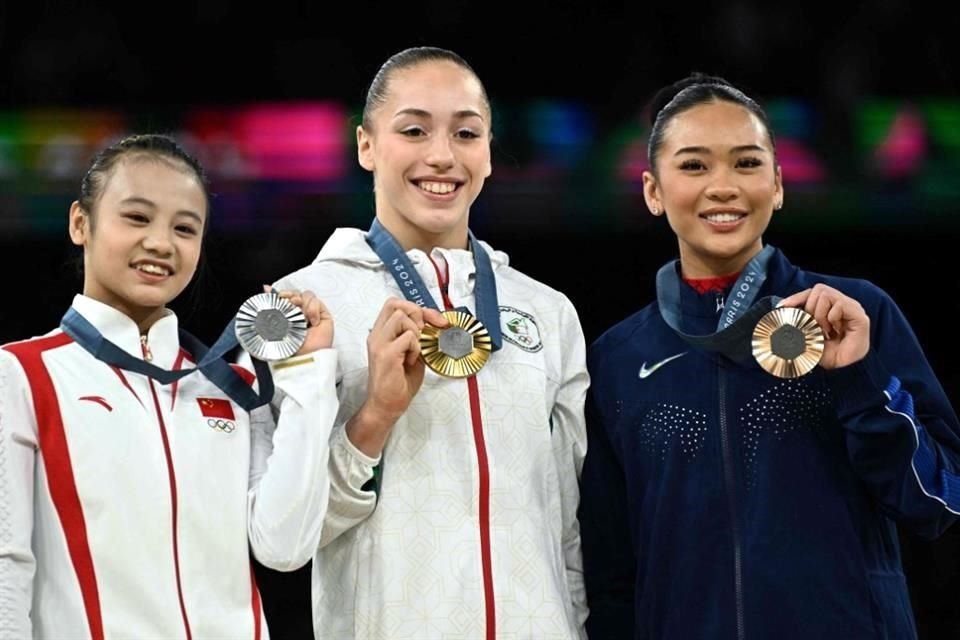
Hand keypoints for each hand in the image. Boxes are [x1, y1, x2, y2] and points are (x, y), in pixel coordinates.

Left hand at [270, 286, 334, 353]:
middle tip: (290, 305)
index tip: (280, 297)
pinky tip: (312, 323)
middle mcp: (299, 313)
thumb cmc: (289, 346)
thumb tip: (266, 287)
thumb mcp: (275, 323)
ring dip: (303, 306)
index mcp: (286, 315)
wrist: (303, 355)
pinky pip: (317, 301)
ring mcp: (311, 314)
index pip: (286, 296)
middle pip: (296, 293)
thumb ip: (272, 305)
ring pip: (307, 295)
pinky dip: (313, 310)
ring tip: (302, 319)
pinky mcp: (323, 315)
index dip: (283, 294)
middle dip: (292, 297)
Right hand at [347, 298, 447, 455]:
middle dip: (417, 314)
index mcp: (381, 333)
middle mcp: (377, 335)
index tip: (435, 321)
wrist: (386, 406)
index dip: (418, 308)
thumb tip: (432, 323)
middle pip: (395, 304)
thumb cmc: (398, 383)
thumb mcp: (412, 353)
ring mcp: (379, 343)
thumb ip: (417, 337)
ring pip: (401, 317)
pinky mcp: (386, 354)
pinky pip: (408, 337)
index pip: (395, 304)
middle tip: (424, 333)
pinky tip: (410, 361)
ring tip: (414, 352)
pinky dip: (416, 348)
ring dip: (415, 333)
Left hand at [778, 284, 869, 368]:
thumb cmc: (830, 354)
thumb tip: (783, 314)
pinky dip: (831, 317)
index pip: (812, 293)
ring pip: (826, 294)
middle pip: (818, 290)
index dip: (796, 298)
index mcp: (830, 308)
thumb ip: (799, 324)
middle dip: (809, 309)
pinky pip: (839, 304)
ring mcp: (851, 308)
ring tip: (823, 330)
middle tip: (813, 326)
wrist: (846, 369)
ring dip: (820, 314)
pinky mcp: (859, 314)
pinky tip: (834, 330)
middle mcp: (841, 304)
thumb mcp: (808, 337)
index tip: (783, 306)